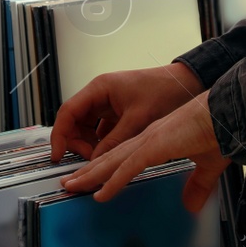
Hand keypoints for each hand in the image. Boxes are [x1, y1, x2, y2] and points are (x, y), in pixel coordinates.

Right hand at [49, 62, 203, 163]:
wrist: (187, 84)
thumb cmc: (164, 92)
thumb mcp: (138, 120)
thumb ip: (115, 141)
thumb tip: (97, 162)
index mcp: (99, 88)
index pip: (68, 112)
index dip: (60, 135)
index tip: (58, 155)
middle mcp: (99, 95)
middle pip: (75, 122)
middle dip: (78, 144)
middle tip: (91, 161)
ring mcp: (108, 104)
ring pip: (88, 129)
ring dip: (91, 146)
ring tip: (102, 160)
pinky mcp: (118, 113)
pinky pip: (102, 131)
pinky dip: (103, 144)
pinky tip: (112, 155)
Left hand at [58, 92, 230, 207]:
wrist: (228, 113)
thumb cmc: (220, 133)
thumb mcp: (207, 166)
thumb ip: (197, 186)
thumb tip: (191, 206)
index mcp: (157, 140)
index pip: (124, 157)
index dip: (106, 168)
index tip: (92, 179)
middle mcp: (148, 139)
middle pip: (111, 158)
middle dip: (88, 171)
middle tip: (69, 183)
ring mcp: (150, 141)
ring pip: (113, 162)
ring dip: (91, 176)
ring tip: (72, 186)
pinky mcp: (157, 146)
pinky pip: (130, 167)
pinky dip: (114, 181)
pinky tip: (100, 194)